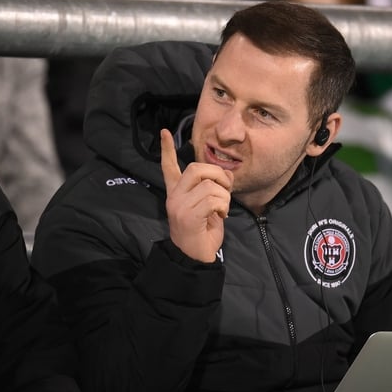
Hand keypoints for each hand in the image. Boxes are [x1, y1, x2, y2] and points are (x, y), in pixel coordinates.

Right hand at [160, 129, 232, 262]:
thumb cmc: (203, 234)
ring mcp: (179, 206)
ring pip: (210, 186)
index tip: (165, 132)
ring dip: (224, 197)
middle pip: (196, 169)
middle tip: (225, 190)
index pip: (168, 167)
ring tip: (222, 210)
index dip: (167, 150)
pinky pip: (214, 200)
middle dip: (218, 175)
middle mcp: (174, 197)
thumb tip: (227, 175)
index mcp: (176, 194)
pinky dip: (224, 207)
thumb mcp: (208, 207)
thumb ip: (212, 190)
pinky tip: (220, 217)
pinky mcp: (188, 216)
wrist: (195, 258)